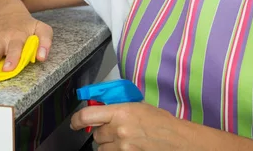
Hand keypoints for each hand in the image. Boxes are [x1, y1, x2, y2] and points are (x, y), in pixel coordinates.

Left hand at [71, 102, 189, 150]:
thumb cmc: (161, 122)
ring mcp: (123, 146)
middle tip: (113, 131)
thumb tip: (102, 108)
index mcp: (120, 112)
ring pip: (101, 148)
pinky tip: (124, 147)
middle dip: (101, 133)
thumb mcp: (138, 106)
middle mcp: (119, 130)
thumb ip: (118, 108)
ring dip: (107, 145)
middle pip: (96, 135)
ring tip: (121, 140)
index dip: (76, 120)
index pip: (87, 116)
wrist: (177, 140)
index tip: (74, 122)